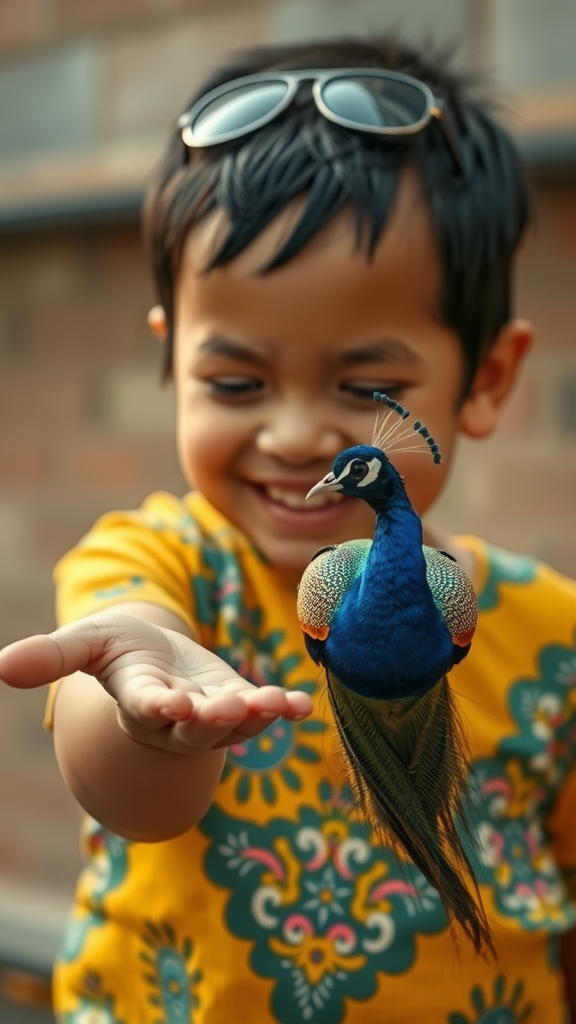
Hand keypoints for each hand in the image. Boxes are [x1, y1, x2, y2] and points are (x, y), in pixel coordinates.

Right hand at [0, 613, 313, 755]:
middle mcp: (177, 716)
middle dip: (213, 716)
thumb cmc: (116, 651)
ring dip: (254, 715)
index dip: (160, 706)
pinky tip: (301, 704)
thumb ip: (50, 656)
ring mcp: (212, 714)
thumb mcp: (85, 644)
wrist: (152, 659)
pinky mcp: (240, 703)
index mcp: (139, 700)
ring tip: (274, 703)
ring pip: (233, 725)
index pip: (148, 707)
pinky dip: (282, 710)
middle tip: (228, 706)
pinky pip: (263, 714)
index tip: (171, 702)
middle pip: (196, 724)